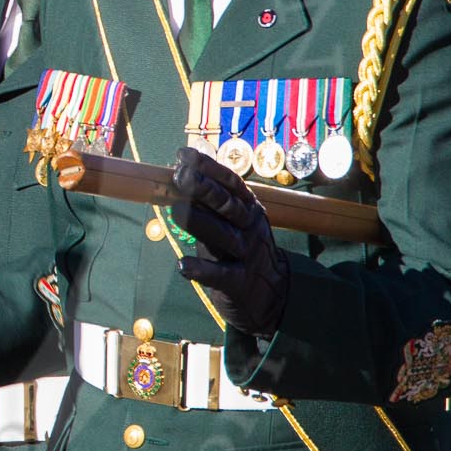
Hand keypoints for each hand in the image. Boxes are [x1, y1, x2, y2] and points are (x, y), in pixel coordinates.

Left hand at [170, 147, 289, 335]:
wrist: (275, 294)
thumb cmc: (244, 250)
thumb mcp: (235, 222)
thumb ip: (212, 202)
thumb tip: (182, 172)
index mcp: (249, 210)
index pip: (231, 183)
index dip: (208, 168)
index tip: (184, 155)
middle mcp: (250, 228)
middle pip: (228, 205)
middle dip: (205, 189)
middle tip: (181, 175)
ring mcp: (246, 255)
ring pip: (224, 236)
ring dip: (200, 222)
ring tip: (176, 210)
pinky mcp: (239, 283)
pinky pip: (221, 275)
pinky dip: (202, 270)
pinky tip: (183, 265)